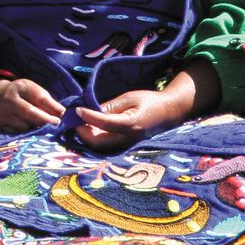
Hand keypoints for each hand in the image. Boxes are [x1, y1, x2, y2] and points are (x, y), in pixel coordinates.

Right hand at [0, 74, 64, 132]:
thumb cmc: (24, 97)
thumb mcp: (35, 92)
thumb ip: (48, 102)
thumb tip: (62, 113)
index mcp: (21, 87)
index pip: (38, 96)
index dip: (51, 106)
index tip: (62, 115)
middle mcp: (8, 99)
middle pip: (29, 112)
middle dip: (45, 120)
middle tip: (56, 126)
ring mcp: (1, 113)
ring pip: (24, 126)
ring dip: (35, 129)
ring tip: (40, 128)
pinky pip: (16, 134)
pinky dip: (25, 134)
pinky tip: (28, 131)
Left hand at [72, 58, 220, 151]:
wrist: (170, 113)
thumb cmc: (150, 101)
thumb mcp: (130, 97)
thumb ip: (110, 106)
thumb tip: (89, 110)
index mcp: (132, 124)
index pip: (105, 123)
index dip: (88, 117)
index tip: (76, 110)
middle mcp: (129, 139)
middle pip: (99, 142)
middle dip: (83, 132)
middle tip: (73, 120)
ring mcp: (128, 145)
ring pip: (101, 147)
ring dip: (87, 136)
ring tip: (79, 123)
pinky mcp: (126, 146)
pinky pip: (107, 146)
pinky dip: (95, 138)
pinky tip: (89, 128)